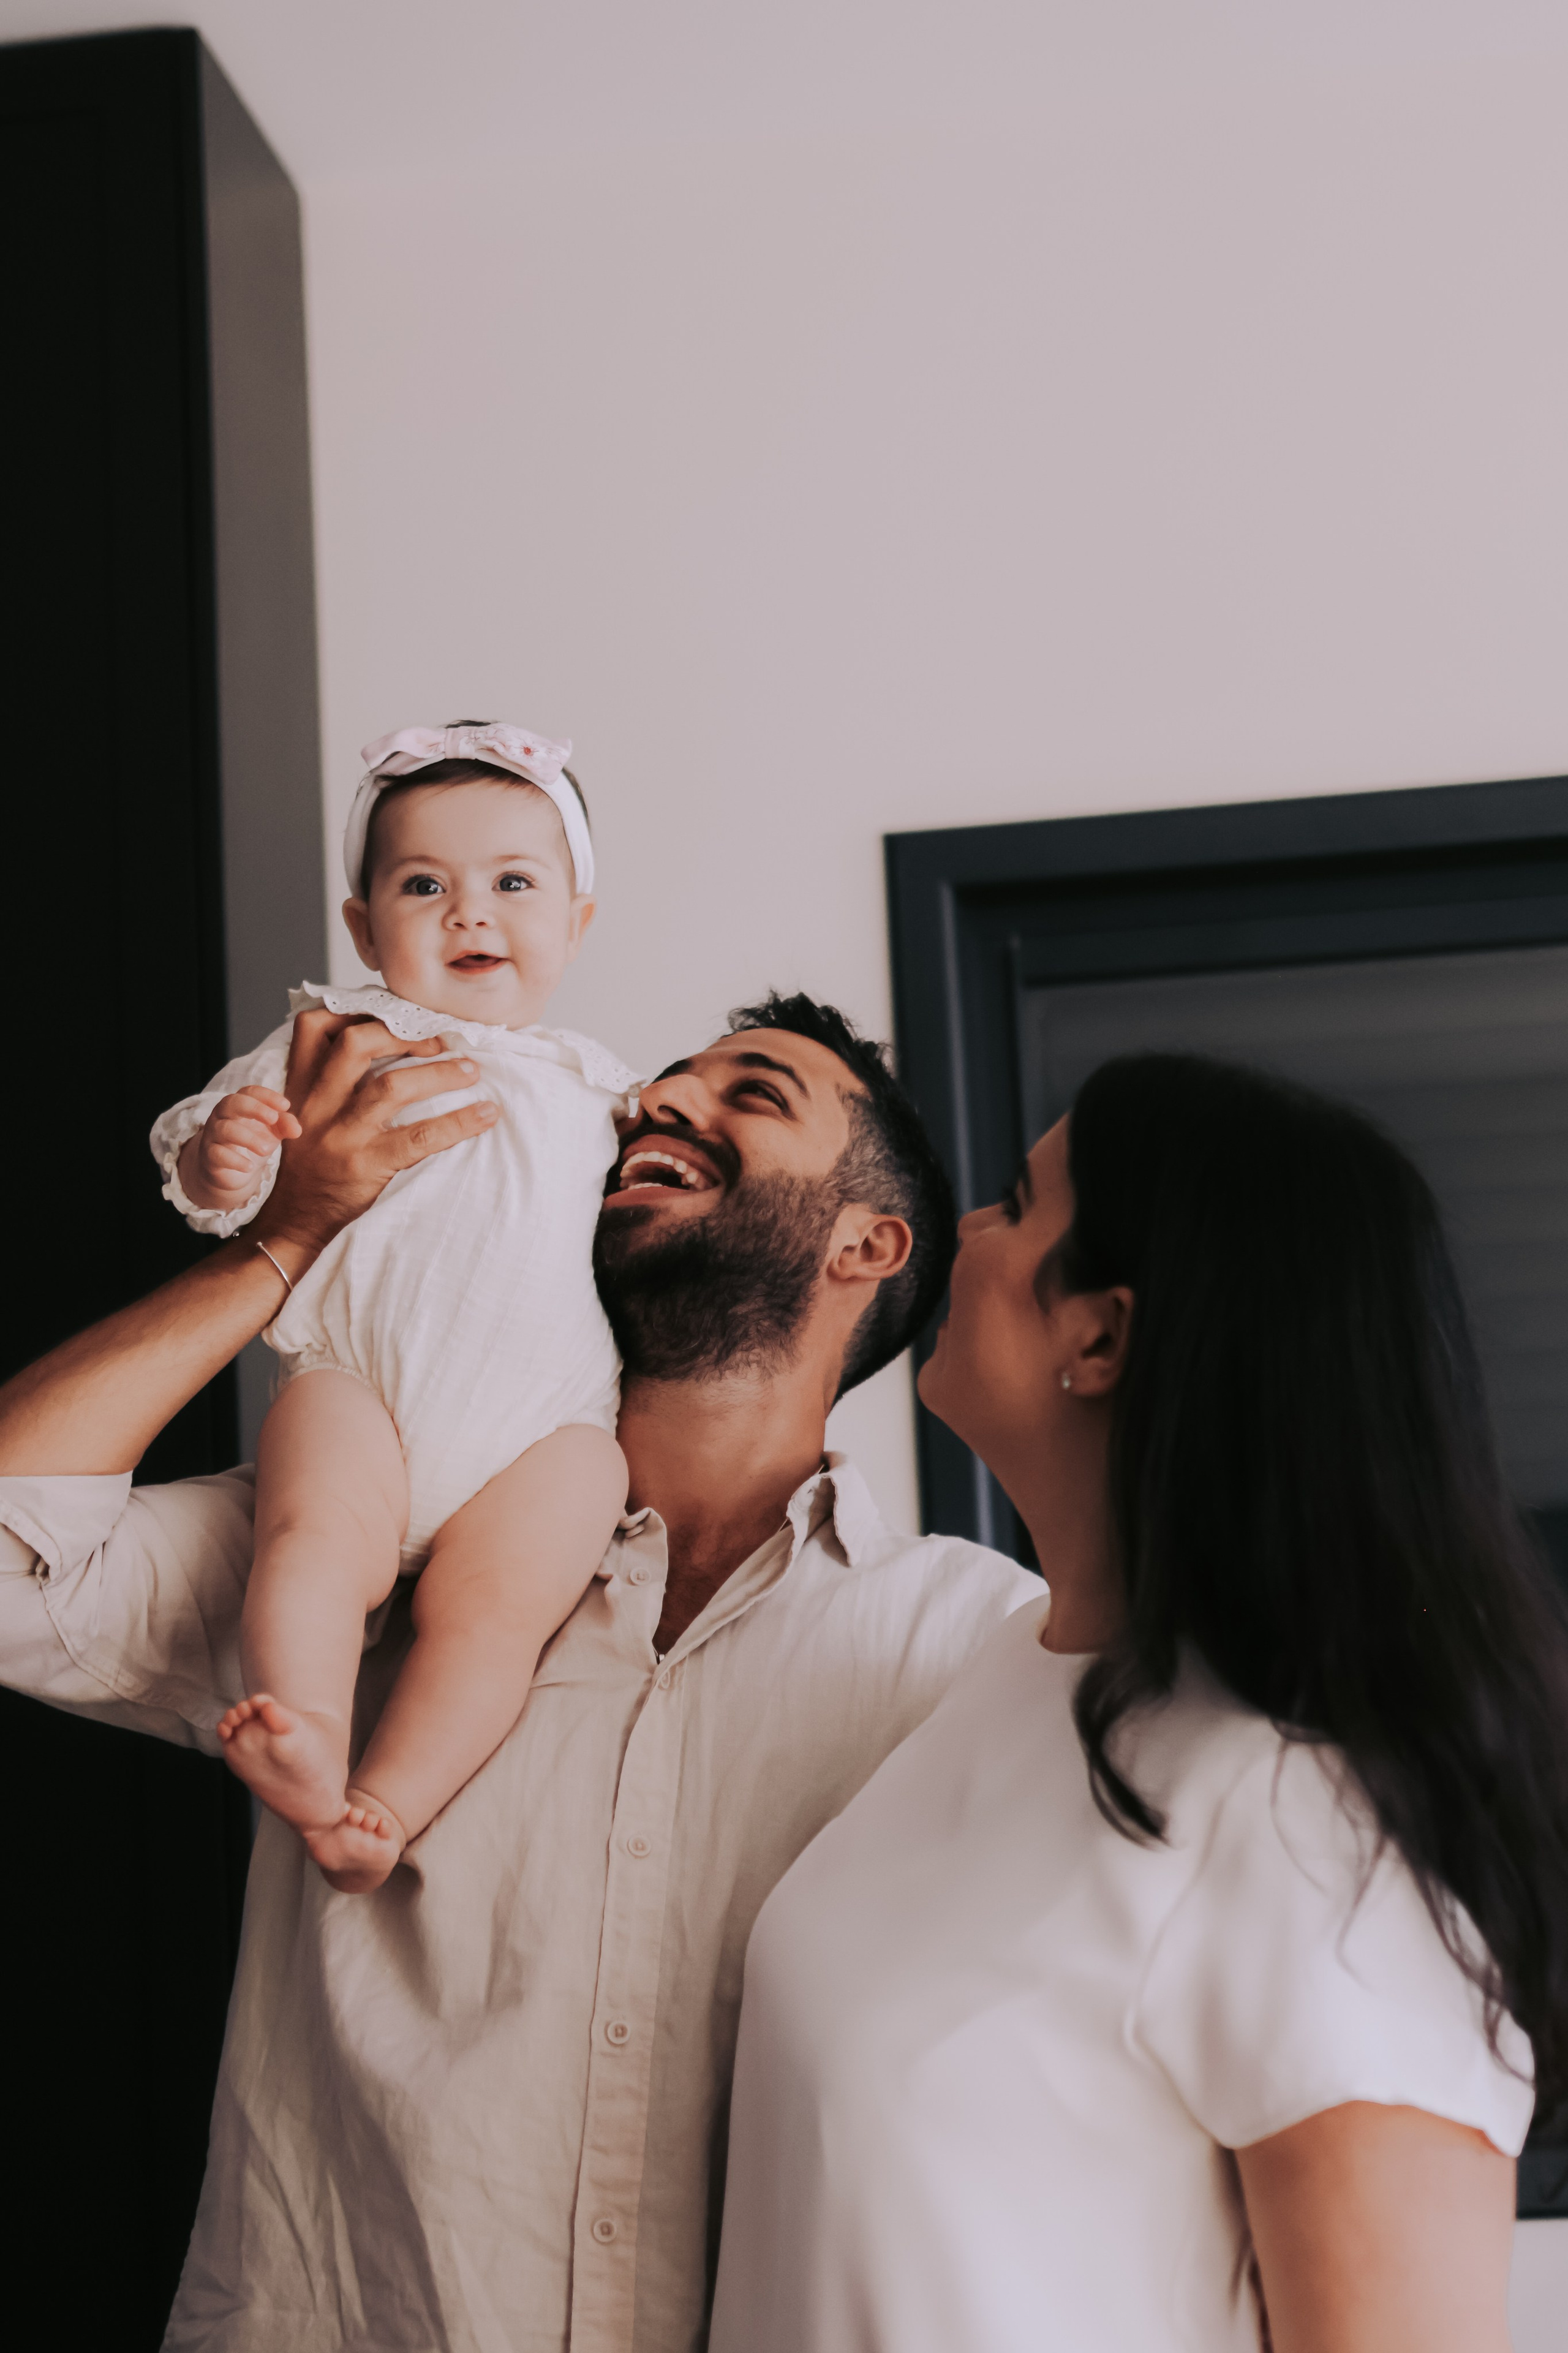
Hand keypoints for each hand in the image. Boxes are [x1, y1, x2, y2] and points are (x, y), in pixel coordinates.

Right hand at [180, 1087, 300, 1209]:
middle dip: (253, 1108)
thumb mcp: (273, 1132)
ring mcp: (213, 1135)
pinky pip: (217, 1154)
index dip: (267, 1096)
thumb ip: (285, 1126)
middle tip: (273, 1118)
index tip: (285, 1105)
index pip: (249, 1092)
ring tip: (267, 1149)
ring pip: (225, 1129)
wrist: (232, 1171)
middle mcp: (222, 1116)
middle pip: (231, 1102)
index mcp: (239, 1105)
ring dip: (248, 1138)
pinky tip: (249, 1167)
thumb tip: (297, 1129)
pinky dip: (234, 1160)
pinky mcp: (209, 1156)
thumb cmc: (253, 1142)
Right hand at [249, 1010, 497, 1267]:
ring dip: (440, 1073)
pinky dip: (459, 1122)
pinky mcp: (367, 1166)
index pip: (314, 1027)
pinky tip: (486, 1115)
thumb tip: (387, 1039)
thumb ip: (329, 1079)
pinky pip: (420, 1137)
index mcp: (299, 1086)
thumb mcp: (304, 1114)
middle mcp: (316, 1105)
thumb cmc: (311, 1163)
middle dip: (405, 1034)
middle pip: (356, 1045)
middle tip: (443, 1039)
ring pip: (391, 1086)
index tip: (395, 1013)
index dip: (356, 1009)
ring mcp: (341, 1136)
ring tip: (471, 1070)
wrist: (295, 1223)